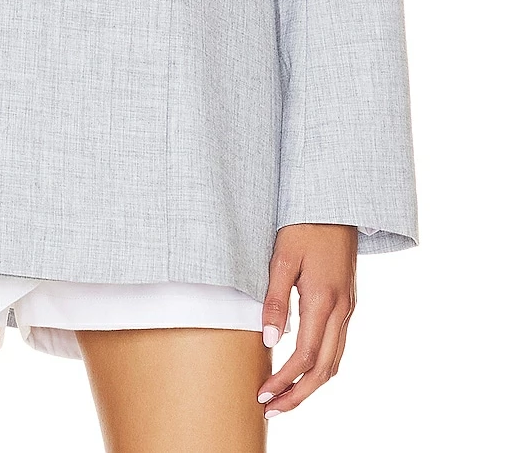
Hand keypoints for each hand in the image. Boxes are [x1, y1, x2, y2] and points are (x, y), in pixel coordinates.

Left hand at [256, 223, 356, 416]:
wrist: (336, 202)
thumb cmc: (305, 224)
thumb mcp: (283, 257)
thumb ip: (275, 299)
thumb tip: (270, 341)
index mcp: (324, 299)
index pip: (306, 356)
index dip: (285, 380)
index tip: (263, 394)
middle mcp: (342, 309)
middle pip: (324, 369)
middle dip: (298, 394)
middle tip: (271, 409)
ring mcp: (348, 307)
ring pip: (335, 360)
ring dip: (311, 384)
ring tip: (284, 396)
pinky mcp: (348, 302)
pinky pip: (338, 345)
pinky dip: (321, 365)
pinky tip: (302, 368)